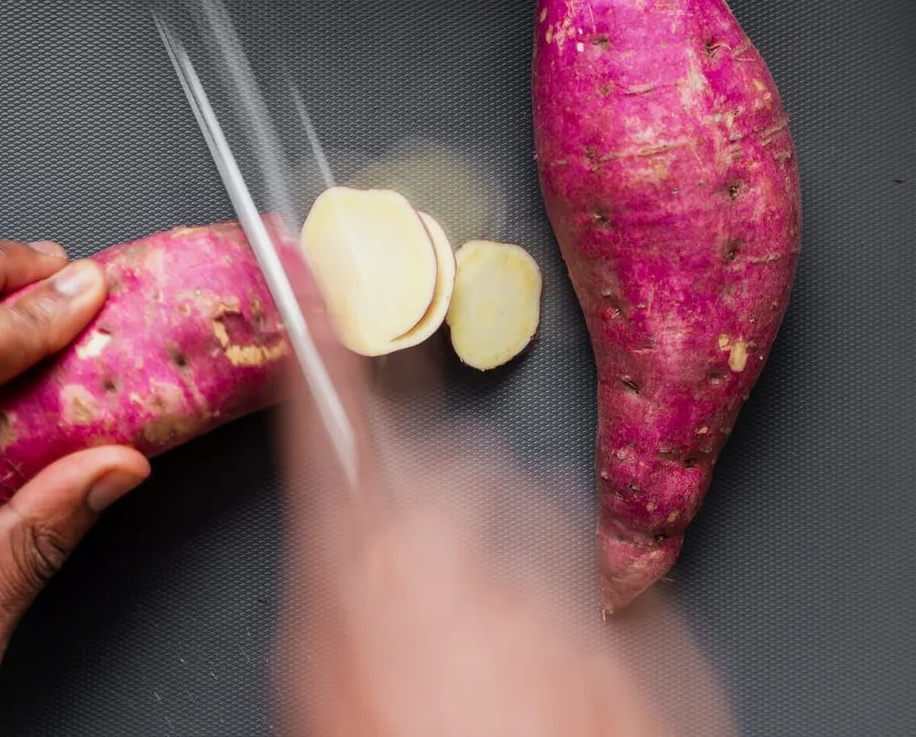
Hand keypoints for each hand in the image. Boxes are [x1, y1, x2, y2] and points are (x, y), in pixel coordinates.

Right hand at [273, 312, 731, 735]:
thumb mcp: (319, 683)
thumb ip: (325, 584)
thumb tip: (335, 528)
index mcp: (365, 566)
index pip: (334, 419)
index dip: (321, 336)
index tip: (314, 272)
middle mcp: (468, 552)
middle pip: (443, 458)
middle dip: (429, 481)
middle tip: (412, 559)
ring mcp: (562, 584)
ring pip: (526, 505)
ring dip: (501, 537)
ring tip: (484, 635)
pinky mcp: (639, 627)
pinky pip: (596, 573)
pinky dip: (570, 598)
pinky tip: (547, 676)